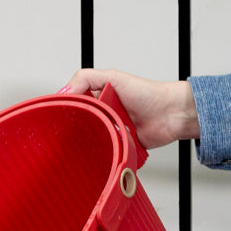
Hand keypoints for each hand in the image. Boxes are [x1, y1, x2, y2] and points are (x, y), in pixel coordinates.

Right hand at [60, 68, 199, 149]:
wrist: (171, 115)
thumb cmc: (149, 94)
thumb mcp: (114, 78)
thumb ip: (86, 78)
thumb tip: (65, 90)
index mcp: (99, 96)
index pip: (75, 103)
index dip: (66, 109)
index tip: (59, 115)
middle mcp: (104, 114)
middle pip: (80, 124)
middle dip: (78, 128)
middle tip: (76, 129)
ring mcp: (111, 130)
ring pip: (91, 140)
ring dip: (92, 140)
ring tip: (94, 136)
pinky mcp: (118, 146)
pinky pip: (105, 152)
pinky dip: (104, 152)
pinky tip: (103, 148)